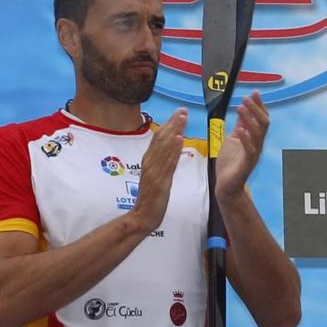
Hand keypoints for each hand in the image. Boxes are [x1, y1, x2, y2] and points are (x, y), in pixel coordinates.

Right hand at [131, 109, 186, 234]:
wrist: (142, 217)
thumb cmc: (151, 199)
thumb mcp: (156, 176)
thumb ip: (162, 162)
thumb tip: (171, 149)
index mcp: (148, 160)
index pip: (159, 137)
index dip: (169, 124)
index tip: (179, 113)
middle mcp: (149, 163)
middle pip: (161, 138)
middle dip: (173, 123)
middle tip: (183, 110)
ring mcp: (154, 172)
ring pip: (164, 147)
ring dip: (175, 131)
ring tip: (183, 118)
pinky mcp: (160, 182)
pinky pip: (167, 163)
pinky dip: (173, 150)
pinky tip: (180, 139)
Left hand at [215, 92, 268, 202]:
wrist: (226, 186)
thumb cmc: (230, 164)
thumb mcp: (233, 139)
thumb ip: (239, 126)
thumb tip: (243, 110)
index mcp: (254, 139)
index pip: (261, 119)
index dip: (259, 106)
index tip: (254, 93)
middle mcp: (257, 146)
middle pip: (263, 124)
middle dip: (256, 109)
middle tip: (246, 98)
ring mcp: (253, 155)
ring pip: (258, 135)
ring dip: (250, 120)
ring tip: (240, 107)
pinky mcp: (246, 165)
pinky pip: (250, 150)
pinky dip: (246, 139)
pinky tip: (240, 130)